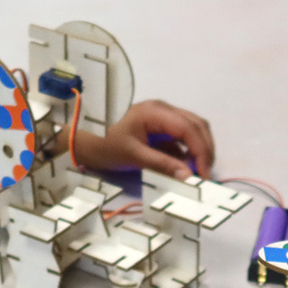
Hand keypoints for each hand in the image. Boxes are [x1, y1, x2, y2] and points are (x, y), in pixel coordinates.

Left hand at [67, 99, 214, 179]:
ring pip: (191, 131)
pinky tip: (185, 168)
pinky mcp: (158, 129)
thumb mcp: (133, 155)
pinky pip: (180, 139)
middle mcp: (163, 111)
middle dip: (205, 150)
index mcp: (156, 112)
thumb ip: (163, 165)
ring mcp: (161, 119)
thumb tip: (188, 177)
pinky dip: (187, 153)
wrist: (82, 139)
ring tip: (197, 173)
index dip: (201, 151)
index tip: (204, 175)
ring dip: (198, 151)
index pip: (189, 128)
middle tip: (205, 175)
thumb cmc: (104, 143)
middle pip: (196, 125)